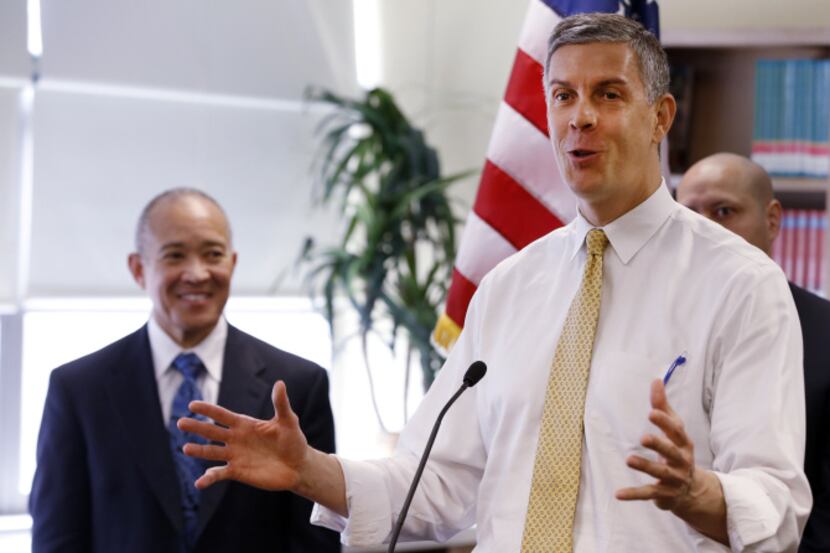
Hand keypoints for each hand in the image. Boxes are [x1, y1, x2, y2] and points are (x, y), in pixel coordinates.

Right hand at [178, 380, 308, 491]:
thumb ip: (281, 404)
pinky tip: (199, 482)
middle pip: (212, 431)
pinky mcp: (237, 472)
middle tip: (180, 423)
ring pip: (211, 452)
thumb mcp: (288, 421)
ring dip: (199, 450)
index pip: (222, 415)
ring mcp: (235, 456)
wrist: (298, 466)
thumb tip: (280, 383)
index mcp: (245, 424)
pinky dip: (209, 478)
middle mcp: (236, 439)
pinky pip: (219, 474)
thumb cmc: (293, 440)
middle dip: (197, 427)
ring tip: (185, 448)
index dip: (208, 410)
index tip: (192, 405)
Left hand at [615, 378, 695, 510]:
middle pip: (671, 452)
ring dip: (645, 466)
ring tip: (629, 459)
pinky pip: (648, 493)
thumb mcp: (674, 429)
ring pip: (659, 472)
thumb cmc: (677, 450)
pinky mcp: (664, 494)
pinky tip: (618, 494)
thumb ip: (663, 406)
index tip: (652, 411)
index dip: (665, 422)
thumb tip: (656, 380)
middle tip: (643, 437)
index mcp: (683, 443)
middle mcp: (681, 461)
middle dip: (659, 444)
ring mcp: (674, 479)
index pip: (677, 431)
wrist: (693, 490)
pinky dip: (633, 494)